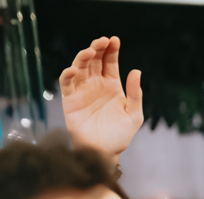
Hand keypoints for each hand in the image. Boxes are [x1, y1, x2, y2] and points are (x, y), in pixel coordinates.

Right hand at [58, 36, 144, 158]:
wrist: (103, 152)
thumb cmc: (119, 136)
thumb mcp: (133, 115)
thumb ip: (135, 94)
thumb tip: (136, 71)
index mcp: (112, 86)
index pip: (110, 62)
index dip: (112, 50)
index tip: (115, 40)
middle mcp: (96, 85)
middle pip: (94, 60)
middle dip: (97, 48)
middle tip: (102, 41)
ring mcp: (82, 90)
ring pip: (80, 67)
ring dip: (83, 57)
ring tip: (90, 51)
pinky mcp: (70, 100)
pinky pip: (67, 83)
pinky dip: (68, 75)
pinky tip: (74, 69)